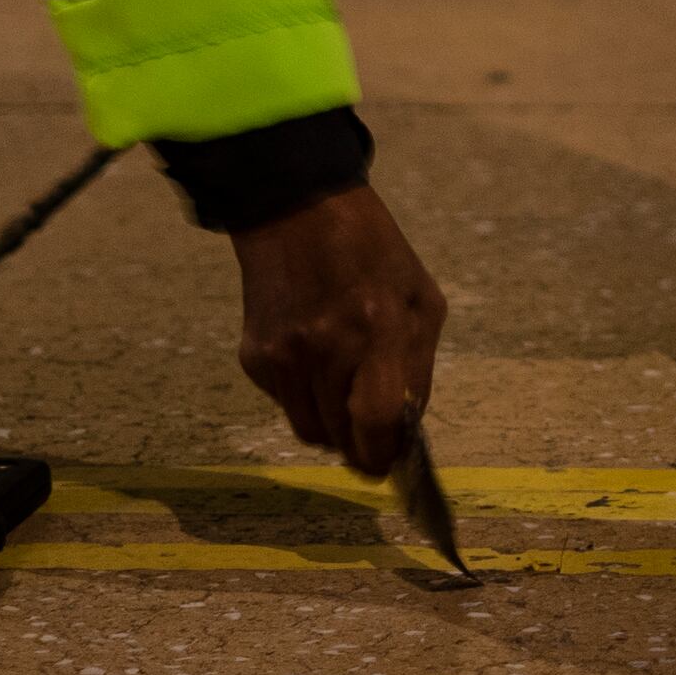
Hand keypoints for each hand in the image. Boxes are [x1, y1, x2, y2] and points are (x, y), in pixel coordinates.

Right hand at [227, 181, 447, 477]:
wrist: (296, 209)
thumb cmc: (373, 253)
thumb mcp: (421, 299)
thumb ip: (418, 368)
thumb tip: (404, 431)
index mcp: (380, 328)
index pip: (378, 423)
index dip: (382, 456)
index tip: (387, 465)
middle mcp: (327, 347)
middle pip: (340, 439)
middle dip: (359, 444)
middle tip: (368, 430)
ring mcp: (284, 354)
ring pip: (308, 430)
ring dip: (330, 423)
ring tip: (342, 384)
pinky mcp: (254, 356)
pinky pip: (283, 402)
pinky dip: (302, 394)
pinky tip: (312, 353)